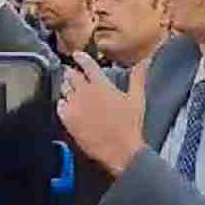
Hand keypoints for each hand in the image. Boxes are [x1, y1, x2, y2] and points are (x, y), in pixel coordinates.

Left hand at [57, 52, 146, 177]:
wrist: (119, 150)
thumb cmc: (130, 125)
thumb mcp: (137, 99)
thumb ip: (138, 77)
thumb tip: (145, 61)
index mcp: (101, 85)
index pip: (87, 65)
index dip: (81, 58)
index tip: (77, 55)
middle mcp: (85, 93)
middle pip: (71, 75)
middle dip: (72, 72)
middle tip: (73, 73)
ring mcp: (75, 106)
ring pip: (64, 88)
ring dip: (67, 86)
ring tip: (71, 88)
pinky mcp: (68, 119)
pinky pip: (59, 105)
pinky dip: (63, 103)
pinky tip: (68, 105)